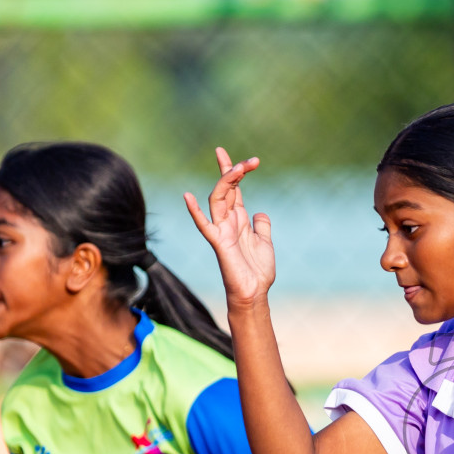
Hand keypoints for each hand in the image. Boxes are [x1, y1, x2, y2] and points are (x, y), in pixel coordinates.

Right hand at [184, 148, 274, 310]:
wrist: (254, 293)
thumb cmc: (258, 271)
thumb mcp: (265, 242)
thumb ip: (261, 226)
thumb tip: (260, 213)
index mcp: (239, 220)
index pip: (235, 190)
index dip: (237, 173)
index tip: (249, 160)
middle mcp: (228, 222)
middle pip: (227, 189)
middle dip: (234, 171)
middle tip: (251, 161)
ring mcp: (222, 230)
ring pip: (218, 199)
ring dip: (226, 182)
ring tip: (237, 169)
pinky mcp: (219, 243)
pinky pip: (204, 225)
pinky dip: (195, 212)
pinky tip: (188, 196)